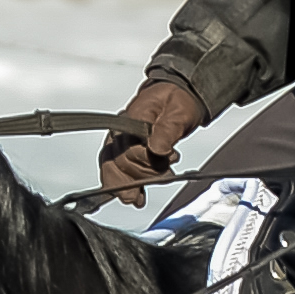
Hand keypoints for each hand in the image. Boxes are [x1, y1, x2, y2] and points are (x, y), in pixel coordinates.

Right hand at [97, 75, 202, 202]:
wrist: (177, 95)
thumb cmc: (177, 101)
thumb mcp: (179, 112)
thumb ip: (168, 131)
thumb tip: (157, 149)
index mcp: (130, 120)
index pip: (129, 151)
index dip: (147, 162)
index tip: (168, 160)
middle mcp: (120, 132)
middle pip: (121, 165)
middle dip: (144, 175)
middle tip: (166, 172)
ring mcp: (120, 142)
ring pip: (115, 171)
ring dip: (133, 185)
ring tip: (144, 195)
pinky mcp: (124, 150)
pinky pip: (115, 171)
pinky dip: (124, 186)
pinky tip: (134, 197)